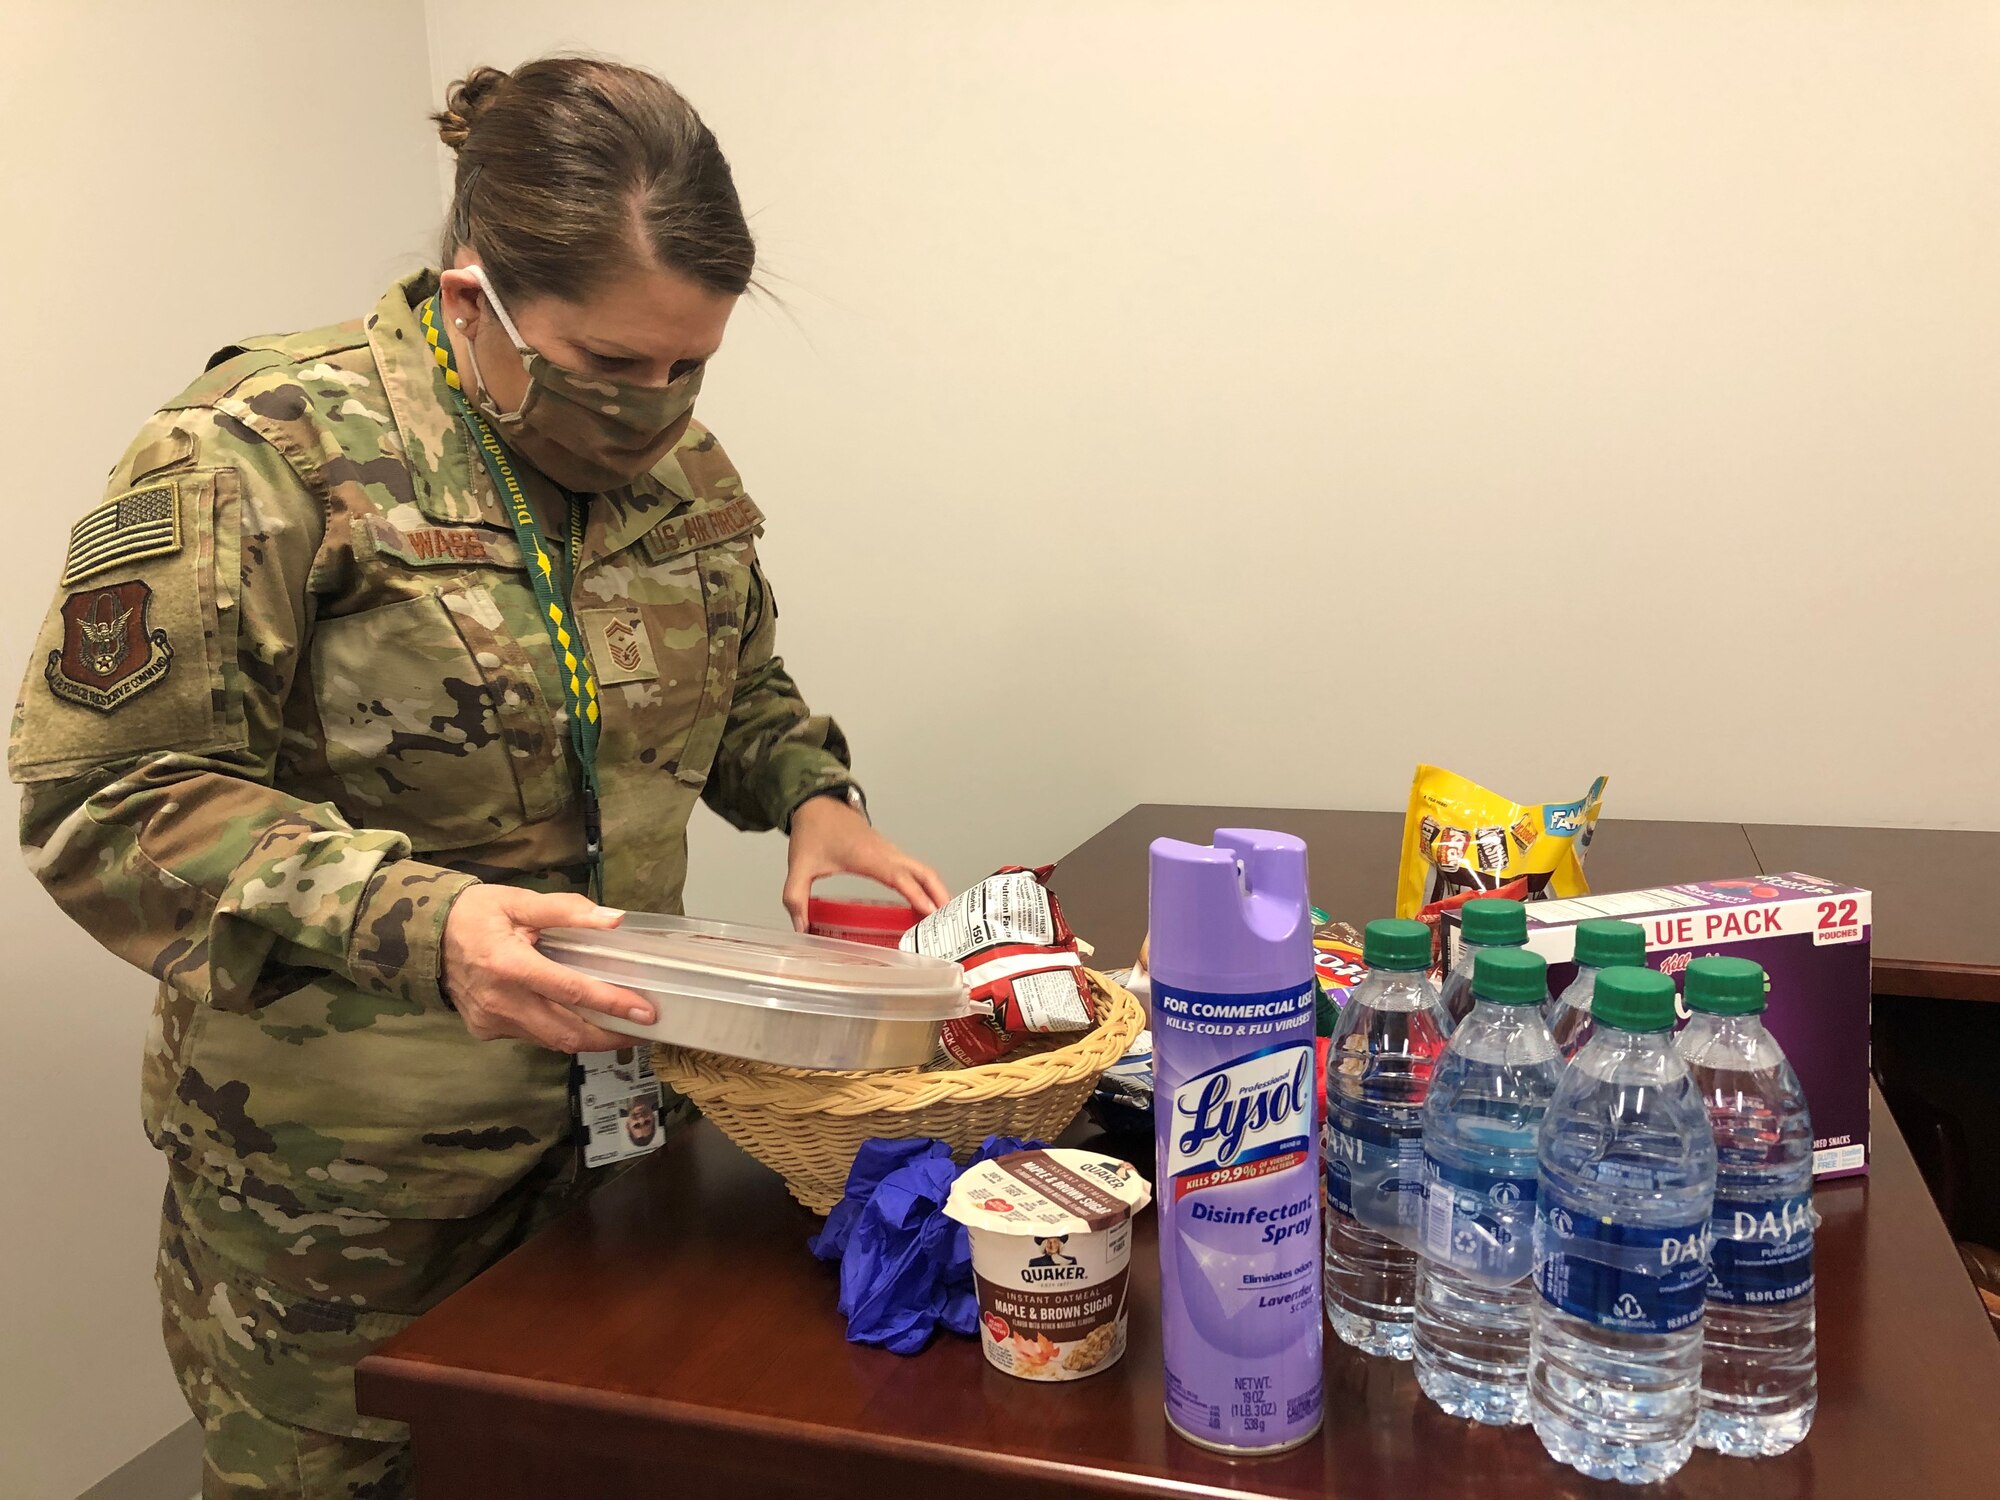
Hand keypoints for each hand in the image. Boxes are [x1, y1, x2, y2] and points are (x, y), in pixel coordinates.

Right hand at [442, 886, 655, 1052]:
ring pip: (552, 1041)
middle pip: (567, 1032)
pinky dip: (561, 1032)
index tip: (644, 1013)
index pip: (571, 991)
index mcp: (509, 966)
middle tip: (644, 1030)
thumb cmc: (475, 914)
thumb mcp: (518, 901)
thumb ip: (566, 910)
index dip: (611, 1003)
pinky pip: (533, 1037)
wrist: (424, 937)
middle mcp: (501, 1002)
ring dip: (590, 1039)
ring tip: (622, 1028)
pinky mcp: (487, 1031)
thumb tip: (614, 919)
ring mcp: (492, 1022)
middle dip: (610, 1035)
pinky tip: (581, 1022)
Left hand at [783, 795, 950, 930]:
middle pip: (923, 872)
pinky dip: (926, 885)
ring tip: (943, 919)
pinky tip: (925, 903)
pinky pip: (914, 869)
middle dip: (939, 895)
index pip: (898, 876)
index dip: (916, 894)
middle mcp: (885, 852)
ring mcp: (890, 851)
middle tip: (948, 923)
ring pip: (923, 870)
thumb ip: (795, 897)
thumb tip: (800, 928)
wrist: (817, 803)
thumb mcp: (799, 866)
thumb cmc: (813, 831)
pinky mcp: (889, 852)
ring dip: (936, 891)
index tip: (930, 913)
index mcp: (867, 855)